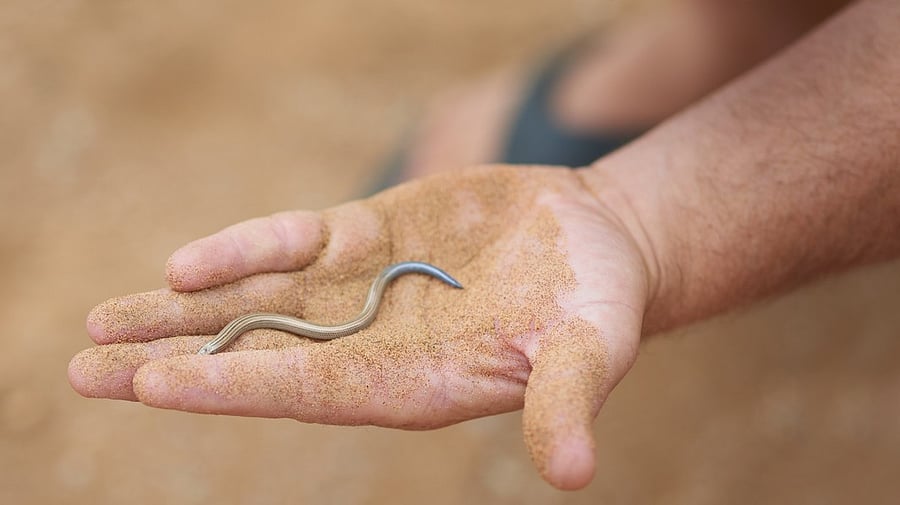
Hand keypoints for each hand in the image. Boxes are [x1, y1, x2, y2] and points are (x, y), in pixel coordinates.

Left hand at [68, 165, 655, 489]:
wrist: (595, 241)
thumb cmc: (598, 305)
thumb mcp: (591, 350)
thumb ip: (565, 400)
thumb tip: (572, 473)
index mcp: (412, 382)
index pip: (308, 390)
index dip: (236, 386)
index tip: (156, 386)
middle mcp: (373, 342)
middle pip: (258, 355)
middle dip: (173, 362)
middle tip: (84, 370)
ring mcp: (362, 287)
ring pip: (255, 302)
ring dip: (180, 313)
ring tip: (100, 325)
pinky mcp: (368, 233)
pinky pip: (291, 242)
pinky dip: (241, 248)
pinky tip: (186, 266)